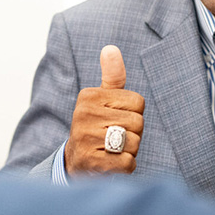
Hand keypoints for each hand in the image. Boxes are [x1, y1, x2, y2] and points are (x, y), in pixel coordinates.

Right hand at [64, 45, 144, 176]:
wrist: (76, 163)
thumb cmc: (96, 127)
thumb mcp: (102, 100)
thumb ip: (111, 76)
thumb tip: (110, 48)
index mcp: (89, 96)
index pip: (138, 102)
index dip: (133, 114)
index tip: (116, 120)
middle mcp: (84, 115)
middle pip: (138, 122)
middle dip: (133, 134)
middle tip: (114, 138)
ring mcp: (86, 139)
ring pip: (134, 143)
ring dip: (129, 151)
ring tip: (111, 150)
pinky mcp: (92, 162)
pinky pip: (128, 162)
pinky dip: (125, 166)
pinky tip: (110, 163)